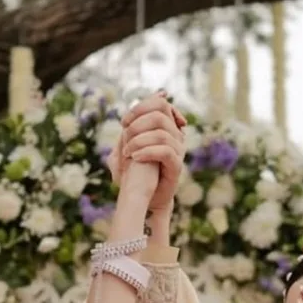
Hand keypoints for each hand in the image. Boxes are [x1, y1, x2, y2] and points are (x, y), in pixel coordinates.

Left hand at [108, 92, 186, 212]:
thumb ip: (129, 126)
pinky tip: (135, 158)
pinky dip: (147, 152)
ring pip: (163, 133)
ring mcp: (178, 150)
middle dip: (138, 122)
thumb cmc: (132, 172)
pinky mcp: (176, 166)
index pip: (160, 103)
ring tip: (127, 152)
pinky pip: (166, 151)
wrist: (140, 199)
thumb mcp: (125, 145)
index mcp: (165, 127)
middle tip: (124, 136)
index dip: (140, 108)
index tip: (124, 122)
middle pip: (161, 113)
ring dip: (139, 140)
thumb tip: (132, 105)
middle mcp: (175, 136)